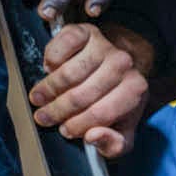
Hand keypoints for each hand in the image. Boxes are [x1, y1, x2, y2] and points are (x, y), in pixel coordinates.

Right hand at [30, 22, 150, 156]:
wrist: (121, 61)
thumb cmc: (118, 99)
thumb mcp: (123, 129)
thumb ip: (114, 144)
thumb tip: (93, 137)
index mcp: (136, 90)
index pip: (100, 114)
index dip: (78, 125)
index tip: (65, 131)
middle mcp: (123, 64)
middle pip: (81, 95)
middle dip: (58, 111)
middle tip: (44, 117)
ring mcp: (103, 45)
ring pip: (67, 74)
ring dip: (48, 89)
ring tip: (40, 98)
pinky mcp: (84, 31)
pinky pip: (58, 48)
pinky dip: (49, 62)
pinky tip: (50, 71)